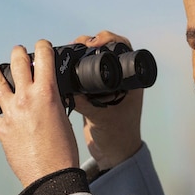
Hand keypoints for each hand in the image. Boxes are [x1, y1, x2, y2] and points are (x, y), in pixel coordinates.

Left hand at [0, 40, 80, 186]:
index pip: (43, 59)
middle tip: (17, 50)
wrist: (51, 174)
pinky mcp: (1, 129)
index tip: (41, 45)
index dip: (42, 47)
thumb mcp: (63, 118)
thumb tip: (47, 98)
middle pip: (18, 65)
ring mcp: (11, 113)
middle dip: (17, 53)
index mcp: (47, 94)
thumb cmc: (63, 151)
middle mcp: (26, 98)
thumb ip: (53, 104)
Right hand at [71, 31, 143, 171]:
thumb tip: (65, 87)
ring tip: (67, 52)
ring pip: (95, 60)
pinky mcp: (95, 93)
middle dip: (90, 44)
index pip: (123, 48)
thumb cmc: (117, 137)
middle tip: (77, 44)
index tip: (92, 43)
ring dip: (81, 55)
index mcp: (130, 81)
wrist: (113, 154)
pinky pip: (86, 75)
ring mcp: (108, 86)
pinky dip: (75, 70)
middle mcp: (121, 79)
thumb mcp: (100, 117)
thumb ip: (84, 102)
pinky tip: (64, 70)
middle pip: (106, 50)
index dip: (108, 39)